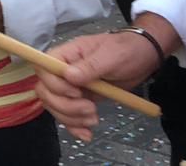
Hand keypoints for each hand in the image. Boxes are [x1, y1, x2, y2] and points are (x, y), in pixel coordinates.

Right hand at [35, 32, 163, 140]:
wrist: (142, 58)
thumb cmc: (126, 50)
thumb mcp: (111, 56)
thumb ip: (90, 66)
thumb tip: (69, 76)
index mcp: (67, 55)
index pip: (43, 69)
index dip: (53, 84)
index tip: (76, 92)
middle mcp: (64, 71)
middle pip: (46, 91)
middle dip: (65, 106)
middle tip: (90, 109)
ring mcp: (71, 87)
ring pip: (55, 107)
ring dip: (71, 118)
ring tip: (94, 119)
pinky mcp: (80, 100)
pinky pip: (68, 116)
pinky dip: (75, 127)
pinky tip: (87, 134)